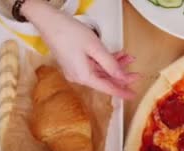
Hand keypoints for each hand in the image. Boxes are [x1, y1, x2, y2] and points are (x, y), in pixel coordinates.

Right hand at [21, 0, 138, 97]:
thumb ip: (110, 64)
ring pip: (100, 71)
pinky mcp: (74, 62)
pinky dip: (105, 60)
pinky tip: (116, 55)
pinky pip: (93, 65)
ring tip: (128, 58)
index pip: (107, 87)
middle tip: (135, 74)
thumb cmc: (68, 32)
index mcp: (83, 76)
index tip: (132, 95)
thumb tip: (121, 77)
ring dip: (114, 65)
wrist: (48, 21)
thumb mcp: (95, 48)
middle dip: (120, 76)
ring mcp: (75, 69)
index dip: (121, 91)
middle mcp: (78, 76)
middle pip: (104, 80)